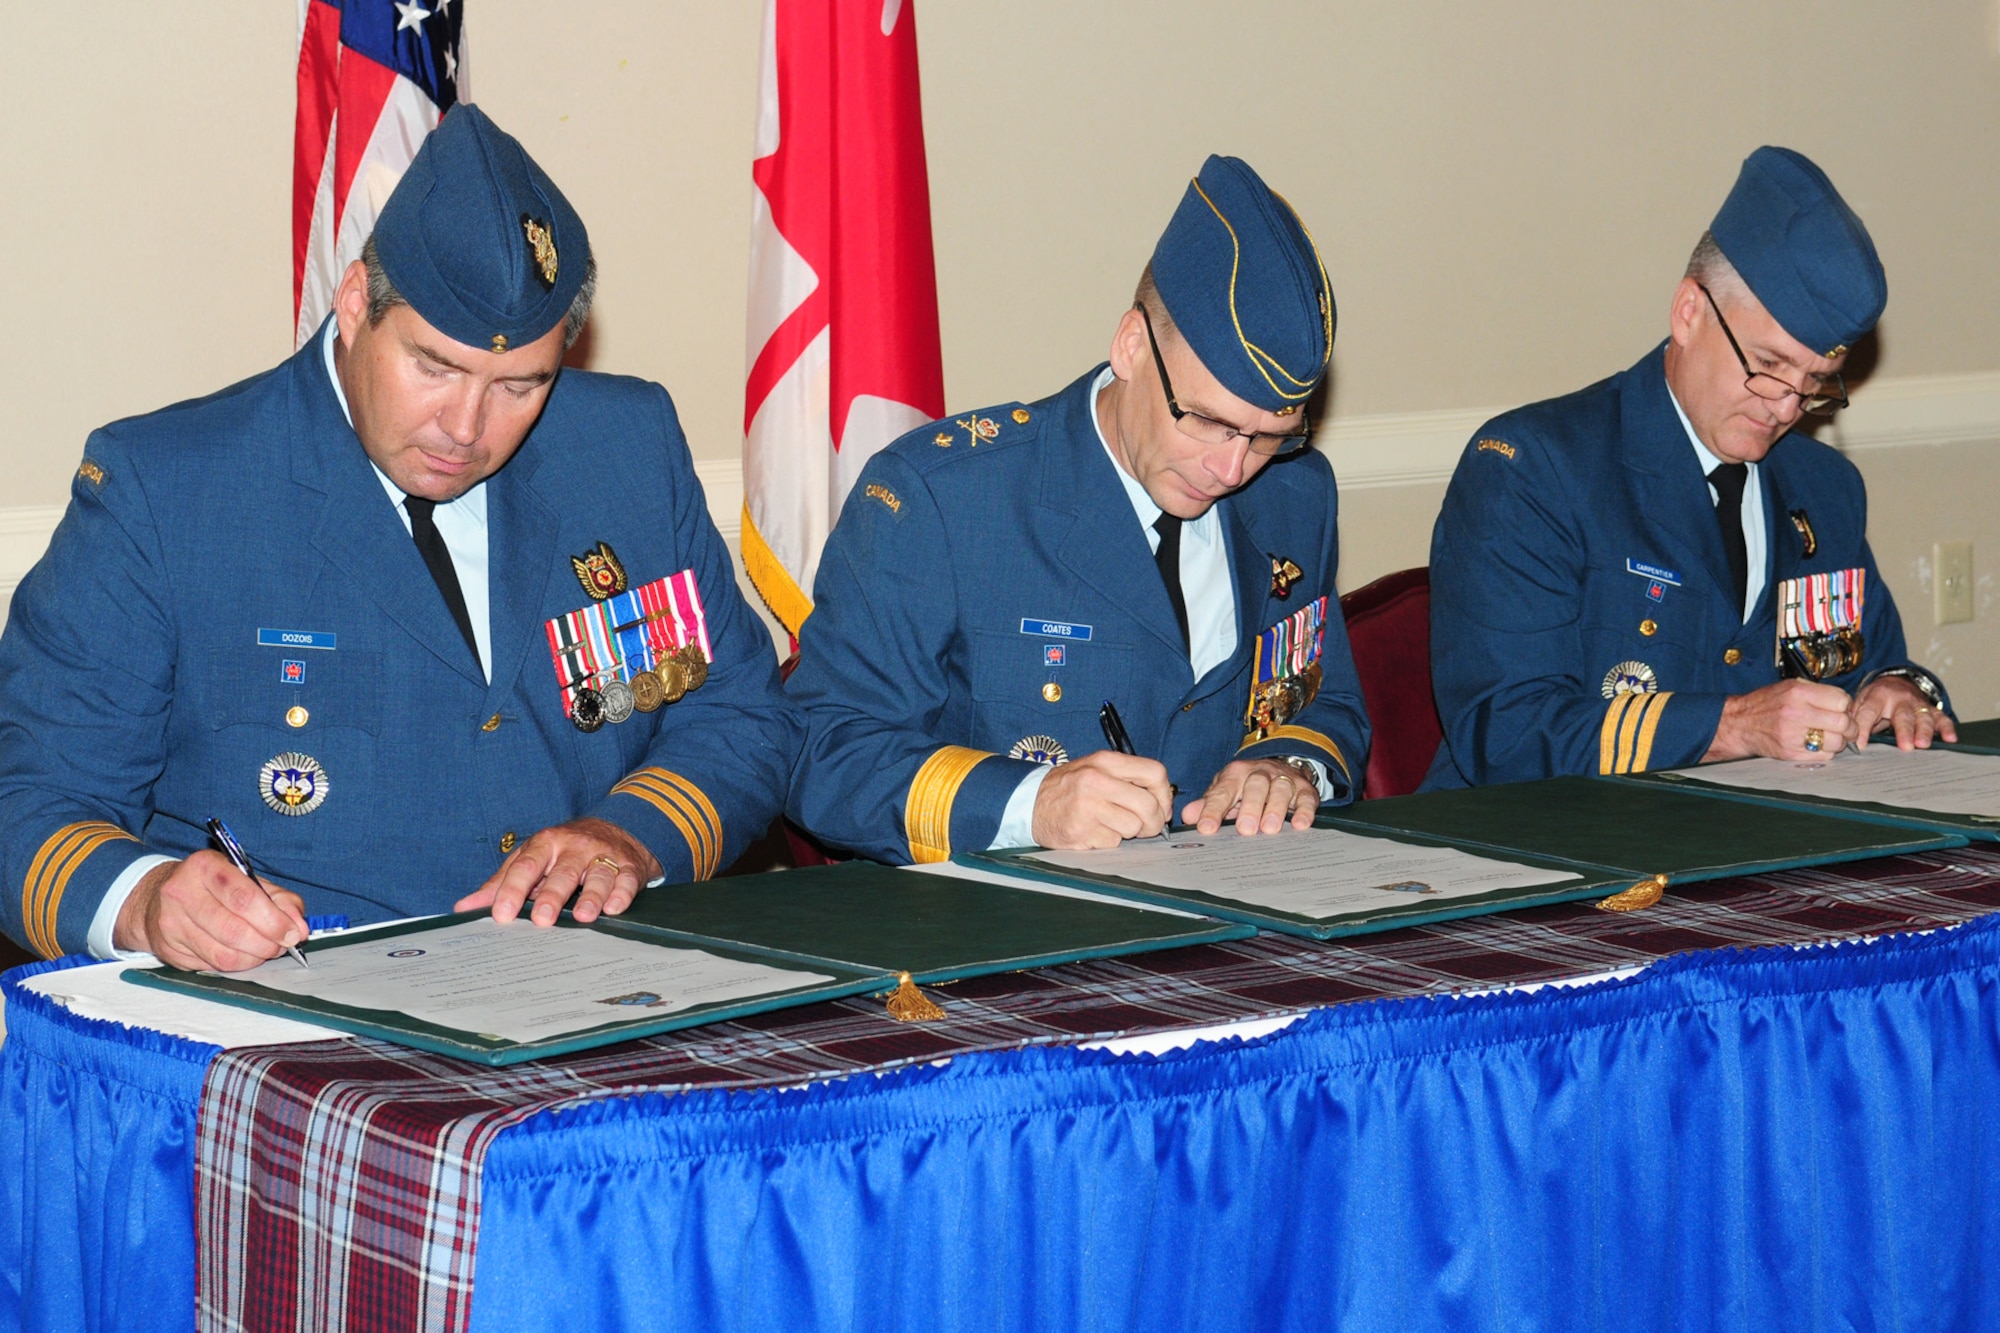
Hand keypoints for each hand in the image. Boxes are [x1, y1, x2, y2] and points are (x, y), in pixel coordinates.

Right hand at [113, 851, 309, 971]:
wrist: (159, 898)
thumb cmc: (213, 888)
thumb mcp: (248, 881)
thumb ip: (280, 900)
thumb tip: (299, 927)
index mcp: (205, 866)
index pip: (244, 898)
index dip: (273, 920)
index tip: (292, 933)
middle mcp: (181, 892)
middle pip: (233, 930)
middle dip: (266, 943)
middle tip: (281, 945)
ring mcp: (170, 923)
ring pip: (223, 954)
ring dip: (253, 957)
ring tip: (265, 950)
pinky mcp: (168, 949)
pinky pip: (211, 966)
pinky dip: (235, 964)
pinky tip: (241, 954)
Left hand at [455, 817, 660, 926]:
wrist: (619, 829)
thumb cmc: (565, 852)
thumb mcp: (532, 860)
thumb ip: (501, 883)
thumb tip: (463, 908)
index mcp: (546, 843)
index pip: (526, 865)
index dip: (512, 889)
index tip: (501, 914)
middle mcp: (575, 847)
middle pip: (563, 871)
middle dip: (552, 895)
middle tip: (542, 920)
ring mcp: (604, 855)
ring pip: (598, 874)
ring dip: (591, 895)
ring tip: (584, 916)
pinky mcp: (629, 866)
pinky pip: (627, 879)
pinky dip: (622, 893)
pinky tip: (614, 908)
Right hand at [1030, 750, 1173, 849]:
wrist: (1030, 804)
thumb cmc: (1069, 788)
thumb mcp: (1096, 769)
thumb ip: (1128, 779)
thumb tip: (1164, 803)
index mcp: (1105, 762)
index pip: (1155, 773)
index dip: (1165, 794)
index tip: (1161, 806)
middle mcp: (1096, 781)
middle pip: (1149, 805)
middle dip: (1154, 821)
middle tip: (1146, 826)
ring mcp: (1088, 807)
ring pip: (1134, 827)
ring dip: (1128, 832)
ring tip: (1111, 824)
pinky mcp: (1081, 831)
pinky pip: (1114, 842)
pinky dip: (1108, 841)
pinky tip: (1094, 832)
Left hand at [1181, 757, 1318, 835]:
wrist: (1281, 765)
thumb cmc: (1247, 785)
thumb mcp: (1226, 791)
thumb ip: (1208, 804)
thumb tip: (1188, 817)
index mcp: (1235, 775)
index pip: (1222, 792)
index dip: (1213, 810)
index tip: (1206, 828)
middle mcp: (1260, 774)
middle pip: (1255, 786)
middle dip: (1249, 807)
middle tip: (1245, 830)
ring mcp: (1284, 779)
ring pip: (1281, 789)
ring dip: (1275, 809)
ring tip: (1270, 829)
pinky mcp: (1305, 789)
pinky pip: (1306, 798)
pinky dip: (1305, 811)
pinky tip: (1300, 825)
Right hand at [1703, 679, 1858, 762]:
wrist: (1739, 724)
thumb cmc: (1765, 704)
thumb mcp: (1789, 687)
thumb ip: (1817, 693)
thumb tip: (1845, 706)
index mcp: (1798, 693)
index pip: (1841, 700)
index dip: (1845, 705)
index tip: (1841, 709)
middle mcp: (1796, 713)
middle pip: (1842, 723)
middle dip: (1849, 727)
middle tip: (1847, 728)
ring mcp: (1793, 736)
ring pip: (1836, 742)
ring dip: (1838, 741)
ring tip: (1830, 736)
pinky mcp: (1791, 753)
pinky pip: (1823, 755)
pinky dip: (1825, 751)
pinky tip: (1816, 744)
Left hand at [1852, 677, 1955, 750]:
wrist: (1895, 683)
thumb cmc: (1875, 699)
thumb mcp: (1859, 702)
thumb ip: (1854, 717)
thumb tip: (1845, 736)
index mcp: (1877, 697)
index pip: (1868, 712)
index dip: (1863, 728)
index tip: (1859, 745)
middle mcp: (1899, 699)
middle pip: (1902, 716)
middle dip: (1904, 731)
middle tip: (1905, 747)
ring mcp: (1917, 704)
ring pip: (1923, 717)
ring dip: (1925, 731)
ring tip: (1923, 744)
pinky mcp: (1931, 710)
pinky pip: (1941, 718)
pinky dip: (1947, 728)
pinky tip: (1950, 739)